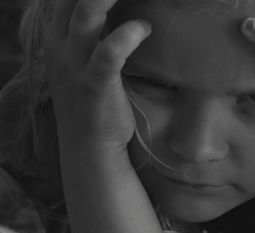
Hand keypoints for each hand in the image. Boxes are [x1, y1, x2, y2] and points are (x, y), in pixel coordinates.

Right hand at [49, 0, 150, 151]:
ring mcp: (75, 66)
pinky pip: (111, 50)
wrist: (88, 145)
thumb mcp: (80, 65)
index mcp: (57, 41)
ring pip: (86, 13)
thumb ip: (87, 38)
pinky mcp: (96, 83)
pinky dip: (129, 34)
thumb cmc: (91, 102)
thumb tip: (107, 17)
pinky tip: (145, 28)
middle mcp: (61, 48)